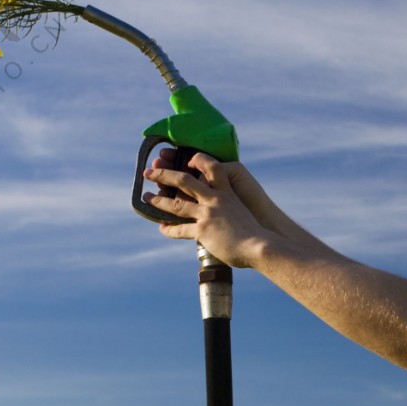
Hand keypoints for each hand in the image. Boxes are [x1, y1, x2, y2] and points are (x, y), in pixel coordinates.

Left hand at [142, 151, 272, 266]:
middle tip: (150, 172)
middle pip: (184, 180)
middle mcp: (215, 200)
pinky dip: (169, 228)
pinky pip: (180, 228)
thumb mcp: (243, 213)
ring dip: (158, 200)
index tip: (187, 159)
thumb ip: (230, 211)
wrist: (260, 246)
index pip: (212, 167)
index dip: (198, 160)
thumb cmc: (256, 234)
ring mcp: (207, 214)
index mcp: (227, 193)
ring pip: (176, 203)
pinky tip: (162, 228)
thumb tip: (224, 216)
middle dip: (164, 174)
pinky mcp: (203, 230)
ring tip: (146, 197)